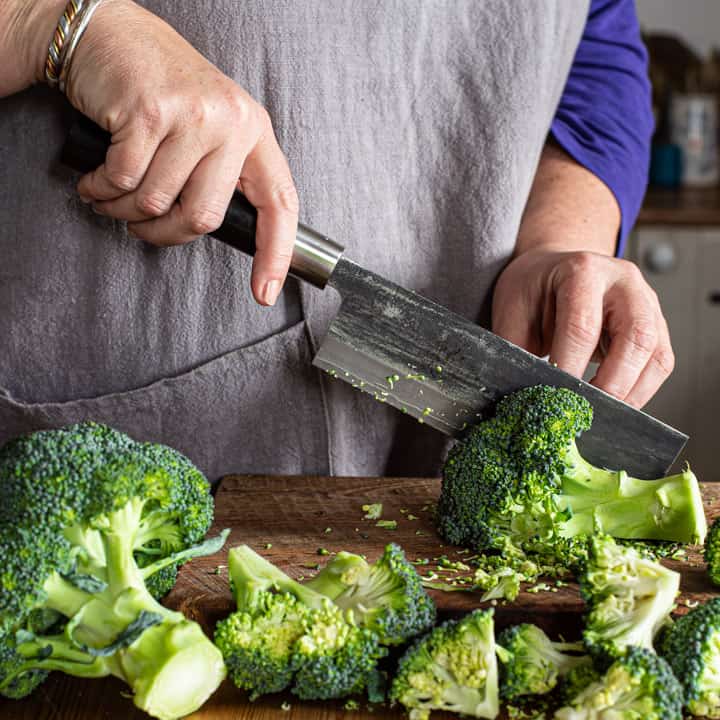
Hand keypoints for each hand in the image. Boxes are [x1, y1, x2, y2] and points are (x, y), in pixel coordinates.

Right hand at [36, 0, 296, 304]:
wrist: (111, 33)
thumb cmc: (161, 90)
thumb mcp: (210, 126)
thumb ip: (222, 172)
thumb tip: (214, 229)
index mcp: (254, 131)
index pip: (279, 202)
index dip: (275, 253)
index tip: (265, 292)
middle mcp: (232, 122)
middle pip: (205, 216)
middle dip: (166, 235)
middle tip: (142, 228)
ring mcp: (194, 115)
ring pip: (159, 201)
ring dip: (125, 212)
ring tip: (110, 199)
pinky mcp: (150, 112)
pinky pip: (125, 180)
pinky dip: (102, 190)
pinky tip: (95, 182)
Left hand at [492, 248, 673, 407]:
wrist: (553, 272)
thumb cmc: (534, 290)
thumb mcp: (513, 311)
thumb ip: (517, 348)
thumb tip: (523, 391)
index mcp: (582, 271)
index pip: (582, 325)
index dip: (570, 365)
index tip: (556, 394)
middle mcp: (623, 282)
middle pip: (635, 337)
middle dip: (612, 383)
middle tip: (587, 410)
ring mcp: (647, 303)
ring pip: (656, 355)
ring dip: (630, 392)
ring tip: (600, 412)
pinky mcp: (657, 326)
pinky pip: (660, 364)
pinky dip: (639, 390)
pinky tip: (614, 402)